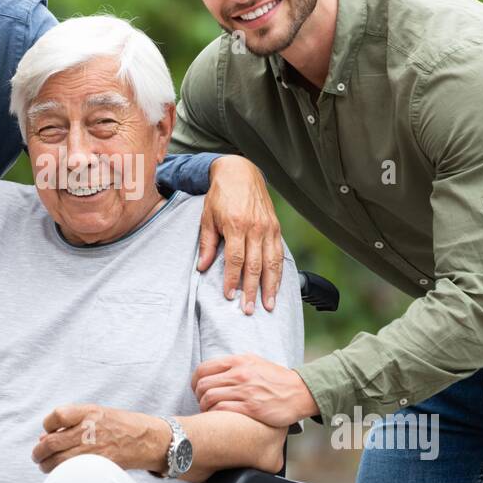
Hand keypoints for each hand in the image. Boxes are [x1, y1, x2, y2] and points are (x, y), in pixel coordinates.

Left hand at [31, 403, 170, 473]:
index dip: (47, 425)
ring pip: (58, 462)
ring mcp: (94, 448)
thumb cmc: (116, 424)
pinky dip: (62, 473)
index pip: (56, 416)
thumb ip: (70, 422)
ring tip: (45, 465)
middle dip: (39, 452)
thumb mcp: (95, 413)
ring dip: (46, 465)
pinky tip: (61, 472)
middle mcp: (90, 429)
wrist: (144, 438)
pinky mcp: (99, 465)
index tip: (48, 431)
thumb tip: (43, 438)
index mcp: (88, 412)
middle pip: (52, 442)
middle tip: (37, 455)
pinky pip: (72, 471)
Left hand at [191, 353, 316, 426]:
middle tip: (202, 402)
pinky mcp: (251, 407)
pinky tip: (218, 418)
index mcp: (239, 361)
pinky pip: (222, 409)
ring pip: (209, 397)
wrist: (300, 392)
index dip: (195, 381)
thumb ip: (236, 365)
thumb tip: (216, 370)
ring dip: (204, 407)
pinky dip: (214, 414)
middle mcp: (240, 373)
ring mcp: (245, 390)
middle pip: (203, 384)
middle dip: (197, 395)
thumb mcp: (255, 362)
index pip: (204, 368)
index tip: (197, 389)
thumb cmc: (276, 379)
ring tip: (209, 412)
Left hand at [199, 156, 282, 314]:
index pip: (235, 259)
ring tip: (268, 305)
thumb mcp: (207, 217)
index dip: (233, 279)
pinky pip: (279, 254)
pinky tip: (277, 286)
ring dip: (271, 286)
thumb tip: (203, 268)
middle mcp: (255, 227)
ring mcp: (268, 227)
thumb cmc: (220, 196)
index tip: (230, 296)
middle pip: (255, 265)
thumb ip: (207, 244)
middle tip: (248, 310)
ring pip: (272, 262)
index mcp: (235, 224)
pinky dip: (279, 272)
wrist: (240, 172)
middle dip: (252, 290)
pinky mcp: (276, 227)